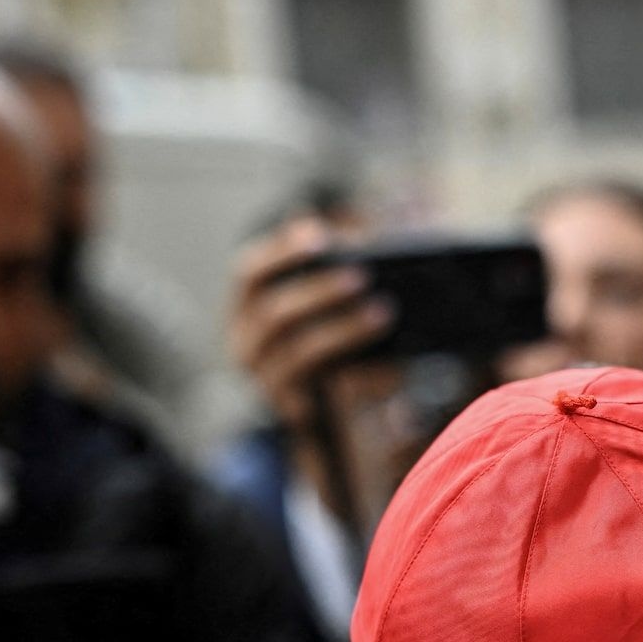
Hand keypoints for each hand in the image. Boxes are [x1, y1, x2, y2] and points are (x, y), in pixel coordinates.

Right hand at [227, 217, 391, 432]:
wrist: (309, 405)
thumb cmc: (317, 330)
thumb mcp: (318, 297)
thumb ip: (342, 267)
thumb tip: (392, 229)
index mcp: (246, 305)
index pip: (249, 272)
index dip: (281, 251)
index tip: (319, 233)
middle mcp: (246, 344)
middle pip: (274, 313)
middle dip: (319, 291)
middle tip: (363, 275)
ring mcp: (268, 380)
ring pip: (300, 354)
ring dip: (343, 331)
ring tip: (384, 312)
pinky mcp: (296, 412)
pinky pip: (329, 396)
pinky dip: (364, 378)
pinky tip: (396, 367)